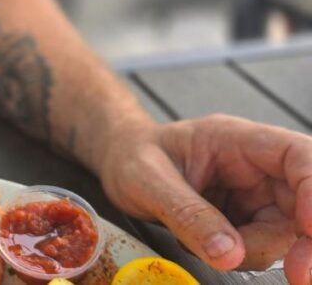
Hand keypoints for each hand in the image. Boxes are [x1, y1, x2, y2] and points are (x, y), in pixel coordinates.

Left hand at [100, 114, 311, 282]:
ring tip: (203, 242)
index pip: (298, 156)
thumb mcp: (146, 180)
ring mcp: (256, 196)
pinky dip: (240, 256)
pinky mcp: (248, 220)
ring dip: (258, 250)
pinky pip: (261, 246)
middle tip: (300, 275)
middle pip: (307, 201)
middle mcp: (256, 168)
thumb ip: (186, 214)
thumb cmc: (131, 155)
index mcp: (237, 140)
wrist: (118, 162)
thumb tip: (228, 253)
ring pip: (287, 232)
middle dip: (308, 240)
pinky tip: (206, 246)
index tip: (308, 229)